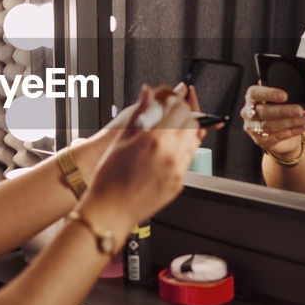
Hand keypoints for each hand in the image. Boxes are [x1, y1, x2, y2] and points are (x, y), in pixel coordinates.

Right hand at [77, 82, 205, 178]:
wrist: (110, 210)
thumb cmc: (110, 179)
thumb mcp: (121, 140)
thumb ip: (139, 113)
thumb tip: (148, 93)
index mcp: (155, 140)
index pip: (180, 110)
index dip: (176, 102)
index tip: (169, 102)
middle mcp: (171, 154)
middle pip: (192, 124)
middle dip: (184, 116)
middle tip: (171, 116)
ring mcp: (177, 171)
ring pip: (194, 142)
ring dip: (185, 133)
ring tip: (169, 134)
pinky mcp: (179, 184)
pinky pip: (188, 161)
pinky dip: (182, 152)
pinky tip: (165, 153)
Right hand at [240, 84, 304, 156]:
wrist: (277, 134)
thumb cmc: (278, 113)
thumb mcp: (278, 101)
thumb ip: (282, 95)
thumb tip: (298, 91)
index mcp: (251, 99)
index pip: (254, 93)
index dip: (268, 93)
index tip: (284, 96)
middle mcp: (248, 113)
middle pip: (264, 111)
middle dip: (283, 111)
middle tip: (299, 110)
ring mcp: (253, 128)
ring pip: (270, 125)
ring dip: (291, 122)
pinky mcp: (261, 140)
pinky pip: (277, 136)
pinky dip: (291, 132)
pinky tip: (302, 128)